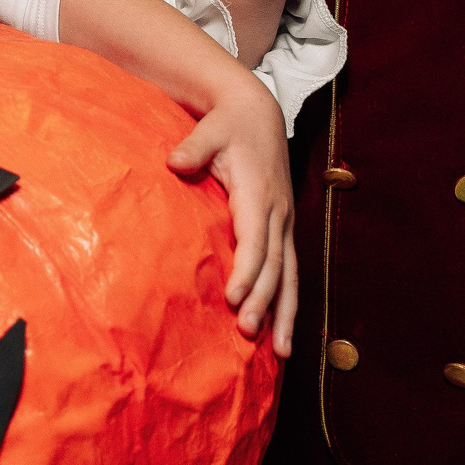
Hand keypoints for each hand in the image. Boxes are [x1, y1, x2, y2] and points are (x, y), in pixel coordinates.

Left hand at [168, 72, 297, 355]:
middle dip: (263, 301)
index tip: (233, 297)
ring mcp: (284, 222)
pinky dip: (289, 302)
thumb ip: (193, 146)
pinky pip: (289, 271)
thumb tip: (174, 161)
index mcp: (258, 192)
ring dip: (286, 313)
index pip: (255, 239)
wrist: (257, 112)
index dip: (247, 271)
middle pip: (275, 265)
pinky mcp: (284, 228)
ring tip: (283, 351)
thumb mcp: (210, 129)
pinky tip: (283, 332)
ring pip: (290, 275)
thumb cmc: (228, 124)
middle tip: (247, 332)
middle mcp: (277, 212)